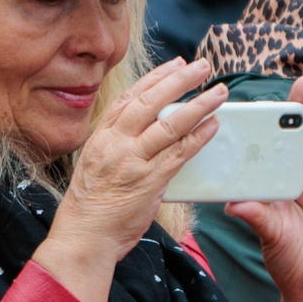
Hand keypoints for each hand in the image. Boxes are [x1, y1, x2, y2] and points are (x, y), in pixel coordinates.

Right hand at [29, 56, 226, 301]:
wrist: (83, 237)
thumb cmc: (91, 206)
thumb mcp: (96, 165)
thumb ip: (119, 146)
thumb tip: (147, 132)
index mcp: (101, 137)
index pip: (130, 97)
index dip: (155, 77)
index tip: (174, 64)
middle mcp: (115, 144)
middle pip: (151, 101)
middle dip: (180, 80)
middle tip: (202, 67)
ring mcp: (132, 161)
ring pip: (170, 124)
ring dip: (199, 105)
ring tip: (219, 93)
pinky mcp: (149, 182)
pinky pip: (179, 153)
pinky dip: (198, 137)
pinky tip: (213, 126)